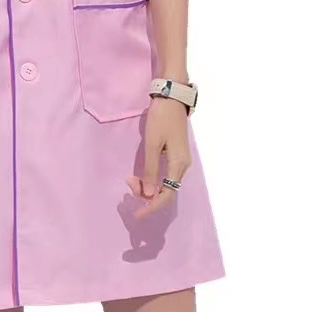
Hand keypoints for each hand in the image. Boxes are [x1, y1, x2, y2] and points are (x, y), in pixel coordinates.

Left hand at [126, 96, 191, 217]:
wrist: (172, 97)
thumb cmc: (161, 118)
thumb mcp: (152, 143)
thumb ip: (151, 169)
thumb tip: (150, 194)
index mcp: (178, 165)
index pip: (167, 195)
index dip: (152, 207)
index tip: (137, 214)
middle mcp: (183, 166)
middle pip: (166, 190)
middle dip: (146, 194)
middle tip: (128, 184)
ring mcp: (180, 160)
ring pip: (165, 182)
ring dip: (148, 185)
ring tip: (131, 178)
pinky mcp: (176, 154)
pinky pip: (165, 174)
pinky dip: (152, 177)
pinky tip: (141, 174)